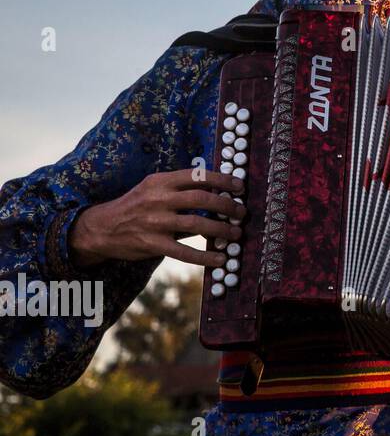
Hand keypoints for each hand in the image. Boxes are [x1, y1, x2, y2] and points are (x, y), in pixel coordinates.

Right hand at [68, 167, 246, 269]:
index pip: (197, 176)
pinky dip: (205, 257)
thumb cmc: (135, 206)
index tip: (240, 186)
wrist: (101, 228)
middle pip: (201, 199)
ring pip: (197, 224)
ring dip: (221, 229)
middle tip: (242, 212)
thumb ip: (180, 190)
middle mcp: (158, 199)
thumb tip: (217, 193)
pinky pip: (184, 252)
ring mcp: (155, 222)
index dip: (222, 180)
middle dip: (227, 205)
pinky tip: (220, 259)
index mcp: (160, 181)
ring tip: (236, 233)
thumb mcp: (153, 188)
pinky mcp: (152, 244)